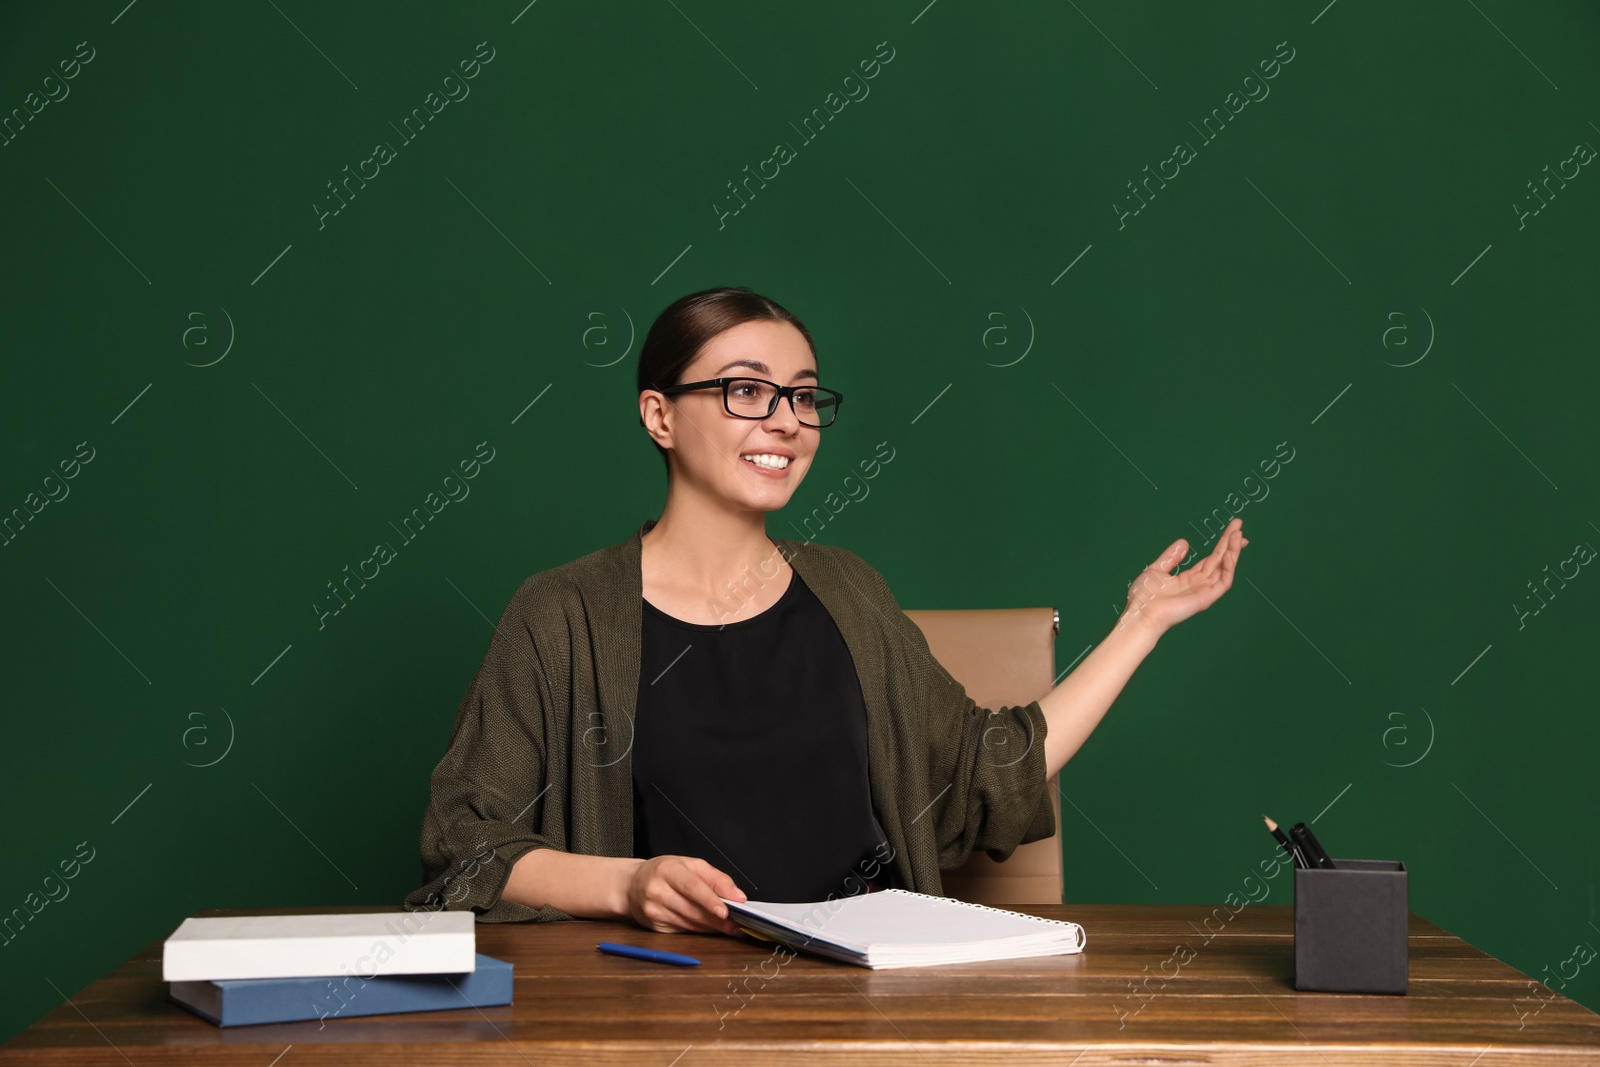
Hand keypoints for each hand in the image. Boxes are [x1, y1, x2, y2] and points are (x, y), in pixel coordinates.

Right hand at [624, 855, 747, 935]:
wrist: (630, 886)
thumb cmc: (663, 872)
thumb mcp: (689, 864)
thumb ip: (715, 878)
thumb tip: (737, 895)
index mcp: (667, 869)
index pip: (692, 886)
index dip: (710, 900)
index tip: (727, 910)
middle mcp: (657, 890)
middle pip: (692, 909)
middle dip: (718, 919)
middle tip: (737, 924)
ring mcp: (654, 911)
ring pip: (690, 923)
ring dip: (712, 927)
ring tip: (729, 927)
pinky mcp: (655, 927)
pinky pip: (684, 930)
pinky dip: (700, 930)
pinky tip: (710, 927)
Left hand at [1118, 518, 1247, 635]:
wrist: (1141, 612)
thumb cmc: (1145, 596)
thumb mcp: (1157, 569)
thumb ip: (1171, 557)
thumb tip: (1184, 542)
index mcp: (1189, 578)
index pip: (1211, 558)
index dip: (1221, 545)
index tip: (1231, 529)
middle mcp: (1200, 584)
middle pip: (1220, 560)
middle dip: (1231, 543)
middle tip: (1239, 524)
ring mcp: (1204, 591)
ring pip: (1225, 568)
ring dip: (1233, 551)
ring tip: (1238, 533)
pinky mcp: (1207, 598)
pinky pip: (1224, 581)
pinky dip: (1229, 567)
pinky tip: (1230, 552)